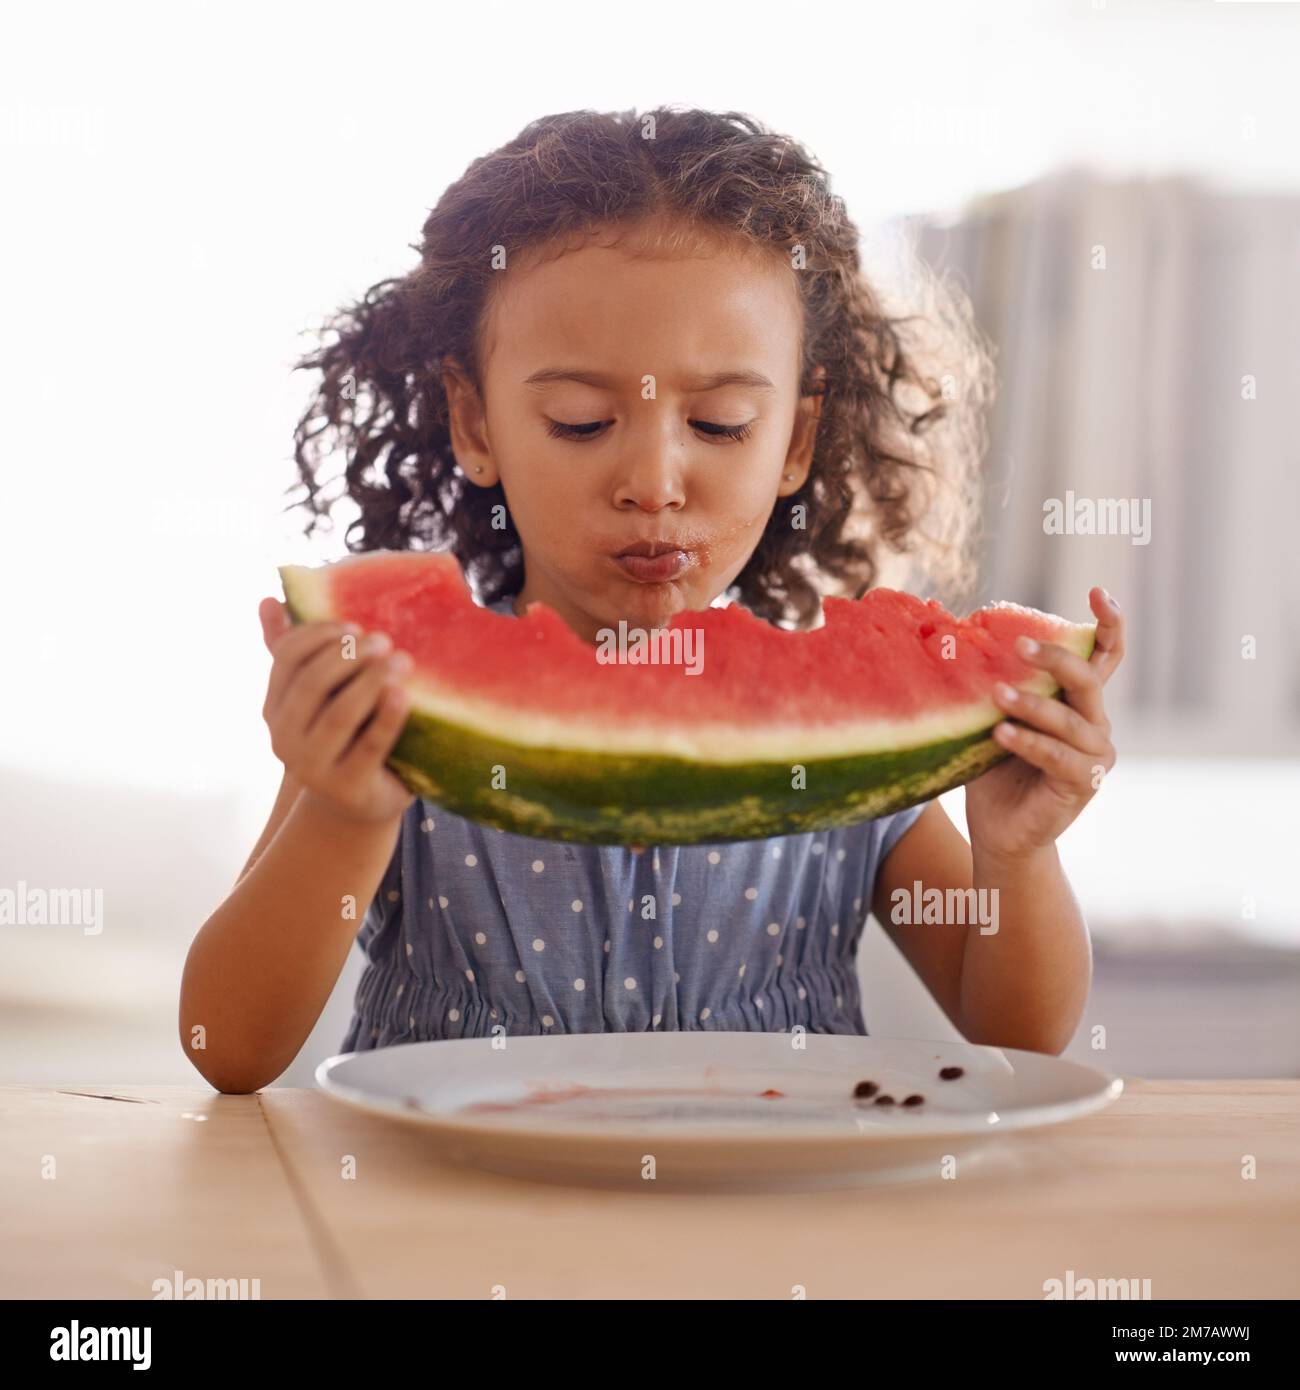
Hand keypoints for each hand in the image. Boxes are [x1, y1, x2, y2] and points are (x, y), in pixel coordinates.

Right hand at [258, 597, 416, 825]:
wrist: (360, 802)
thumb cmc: (343, 736)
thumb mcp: (318, 696)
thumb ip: (291, 650)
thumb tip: (268, 600)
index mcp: (274, 708)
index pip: (287, 659)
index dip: (319, 636)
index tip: (354, 625)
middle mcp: (284, 739)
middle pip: (312, 684)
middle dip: (347, 657)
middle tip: (383, 640)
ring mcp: (313, 767)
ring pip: (339, 715)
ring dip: (370, 681)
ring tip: (401, 660)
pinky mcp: (347, 787)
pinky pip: (369, 746)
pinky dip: (387, 717)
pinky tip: (404, 694)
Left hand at [965, 586, 1123, 863]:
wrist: (1001, 831)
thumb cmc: (995, 770)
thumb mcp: (992, 718)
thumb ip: (993, 683)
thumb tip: (954, 635)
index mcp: (1078, 703)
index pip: (1104, 657)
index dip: (1108, 623)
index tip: (1097, 591)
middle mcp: (1095, 725)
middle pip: (1088, 679)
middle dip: (1055, 658)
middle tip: (1018, 645)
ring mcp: (1094, 755)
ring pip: (1071, 719)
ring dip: (1033, 704)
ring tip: (997, 695)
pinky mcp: (1083, 784)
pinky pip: (1058, 756)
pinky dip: (1029, 742)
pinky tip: (1000, 733)